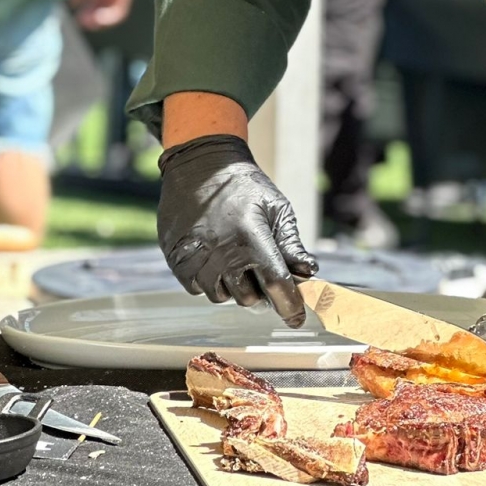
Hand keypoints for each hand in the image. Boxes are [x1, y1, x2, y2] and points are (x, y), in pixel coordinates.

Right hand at [157, 134, 318, 325]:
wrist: (200, 167)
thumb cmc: (244, 187)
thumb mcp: (276, 208)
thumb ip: (291, 244)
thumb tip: (309, 273)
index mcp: (251, 237)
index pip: (274, 283)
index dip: (289, 305)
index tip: (297, 319)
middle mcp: (221, 251)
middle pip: (248, 297)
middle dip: (261, 293)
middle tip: (263, 275)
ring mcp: (196, 257)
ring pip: (221, 296)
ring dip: (234, 287)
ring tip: (237, 261)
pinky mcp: (177, 260)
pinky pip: (197, 288)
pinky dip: (210, 281)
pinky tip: (215, 259)